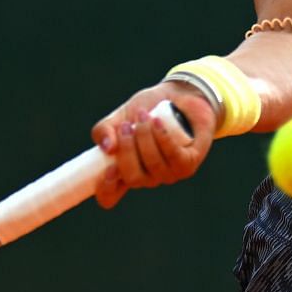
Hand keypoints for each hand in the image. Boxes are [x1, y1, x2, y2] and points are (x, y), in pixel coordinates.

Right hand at [90, 84, 216, 208]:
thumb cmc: (147, 110)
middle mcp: (147, 178)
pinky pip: (173, 156)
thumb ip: (104, 130)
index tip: (108, 169)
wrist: (179, 95)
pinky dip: (162, 138)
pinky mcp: (187, 164)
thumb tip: (107, 148)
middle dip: (127, 150)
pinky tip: (157, 122)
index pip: (110, 196)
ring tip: (143, 115)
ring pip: (153, 164)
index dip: (106, 189)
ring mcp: (168, 174)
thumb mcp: (119, 117)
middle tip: (126, 126)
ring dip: (145, 137)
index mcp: (126, 172)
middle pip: (132, 178)